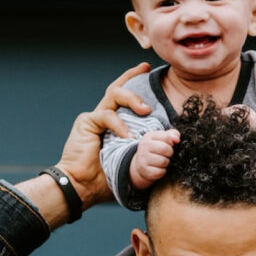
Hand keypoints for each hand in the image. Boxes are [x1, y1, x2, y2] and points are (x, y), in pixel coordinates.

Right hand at [56, 63, 151, 209]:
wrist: (82, 187)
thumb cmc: (107, 178)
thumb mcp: (134, 159)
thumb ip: (148, 148)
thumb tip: (172, 141)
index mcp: (114, 123)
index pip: (124, 96)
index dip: (133, 80)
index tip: (147, 68)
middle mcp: (104, 116)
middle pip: (118, 89)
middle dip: (133, 79)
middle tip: (148, 82)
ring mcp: (94, 118)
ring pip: (113, 94)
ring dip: (131, 98)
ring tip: (145, 111)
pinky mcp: (86, 123)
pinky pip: (106, 116)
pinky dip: (119, 125)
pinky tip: (127, 136)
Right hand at [129, 129, 180, 190]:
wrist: (141, 164)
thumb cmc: (155, 149)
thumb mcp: (162, 138)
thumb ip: (172, 134)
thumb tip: (177, 139)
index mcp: (149, 136)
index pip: (167, 137)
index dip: (172, 143)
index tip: (170, 145)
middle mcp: (144, 146)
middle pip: (165, 149)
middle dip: (170, 153)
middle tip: (167, 154)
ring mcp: (143, 159)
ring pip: (163, 161)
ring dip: (166, 162)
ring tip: (162, 161)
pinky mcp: (144, 170)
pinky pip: (160, 172)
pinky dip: (162, 171)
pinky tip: (159, 168)